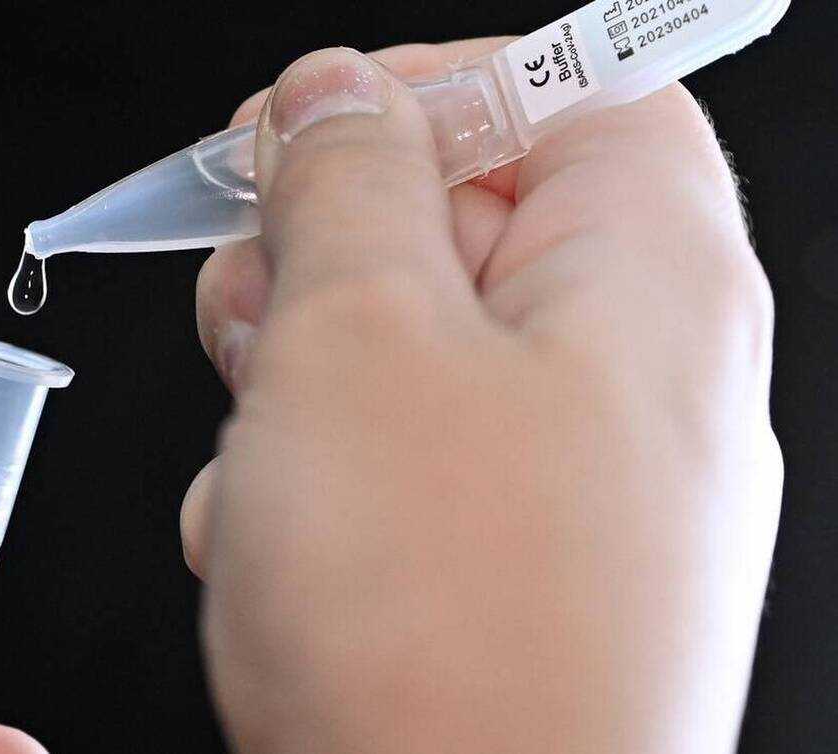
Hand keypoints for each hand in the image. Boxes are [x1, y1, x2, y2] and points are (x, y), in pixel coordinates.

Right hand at [185, 44, 780, 752]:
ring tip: (261, 458)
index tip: (308, 126)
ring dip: (304, 379)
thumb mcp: (356, 339)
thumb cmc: (442, 623)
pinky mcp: (513, 568)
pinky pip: (408, 462)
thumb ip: (344, 185)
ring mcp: (577, 486)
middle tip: (257, 304)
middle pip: (476, 225)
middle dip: (334, 250)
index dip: (433, 89)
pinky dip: (323, 475)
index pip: (573, 95)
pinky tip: (278, 542)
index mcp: (650, 281)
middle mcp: (638, 380)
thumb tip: (329, 98)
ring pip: (415, 353)